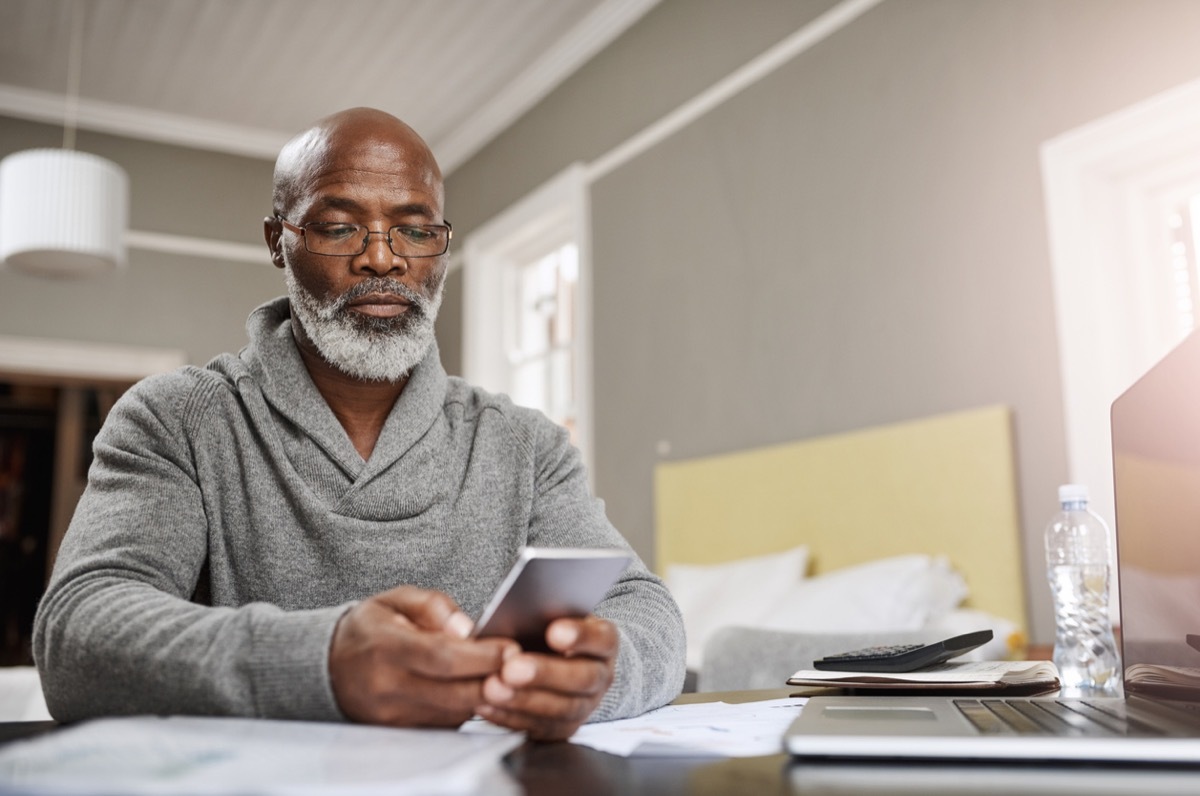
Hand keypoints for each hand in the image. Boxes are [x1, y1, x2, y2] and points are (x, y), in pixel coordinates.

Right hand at [329, 585, 515, 727]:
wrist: (330, 666)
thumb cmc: (372, 627)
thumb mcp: (396, 599)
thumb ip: (434, 606)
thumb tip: (467, 629)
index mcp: (385, 647)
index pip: (441, 656)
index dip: (481, 656)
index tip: (512, 649)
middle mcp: (386, 687)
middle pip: (453, 692)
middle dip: (495, 681)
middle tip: (525, 667)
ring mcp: (391, 716)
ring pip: (454, 712)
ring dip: (486, 696)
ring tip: (510, 676)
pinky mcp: (400, 733)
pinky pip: (445, 724)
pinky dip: (468, 708)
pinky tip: (484, 689)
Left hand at [477, 615, 617, 740]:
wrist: (558, 660)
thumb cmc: (550, 631)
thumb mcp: (553, 615)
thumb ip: (542, 614)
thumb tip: (518, 612)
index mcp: (604, 642)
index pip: (602, 639)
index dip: (581, 637)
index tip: (554, 632)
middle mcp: (601, 676)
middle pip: (582, 678)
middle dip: (545, 674)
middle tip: (512, 668)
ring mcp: (586, 706)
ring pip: (562, 709)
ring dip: (525, 700)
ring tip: (493, 688)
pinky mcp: (563, 728)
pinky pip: (540, 728)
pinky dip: (511, 717)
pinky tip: (487, 705)